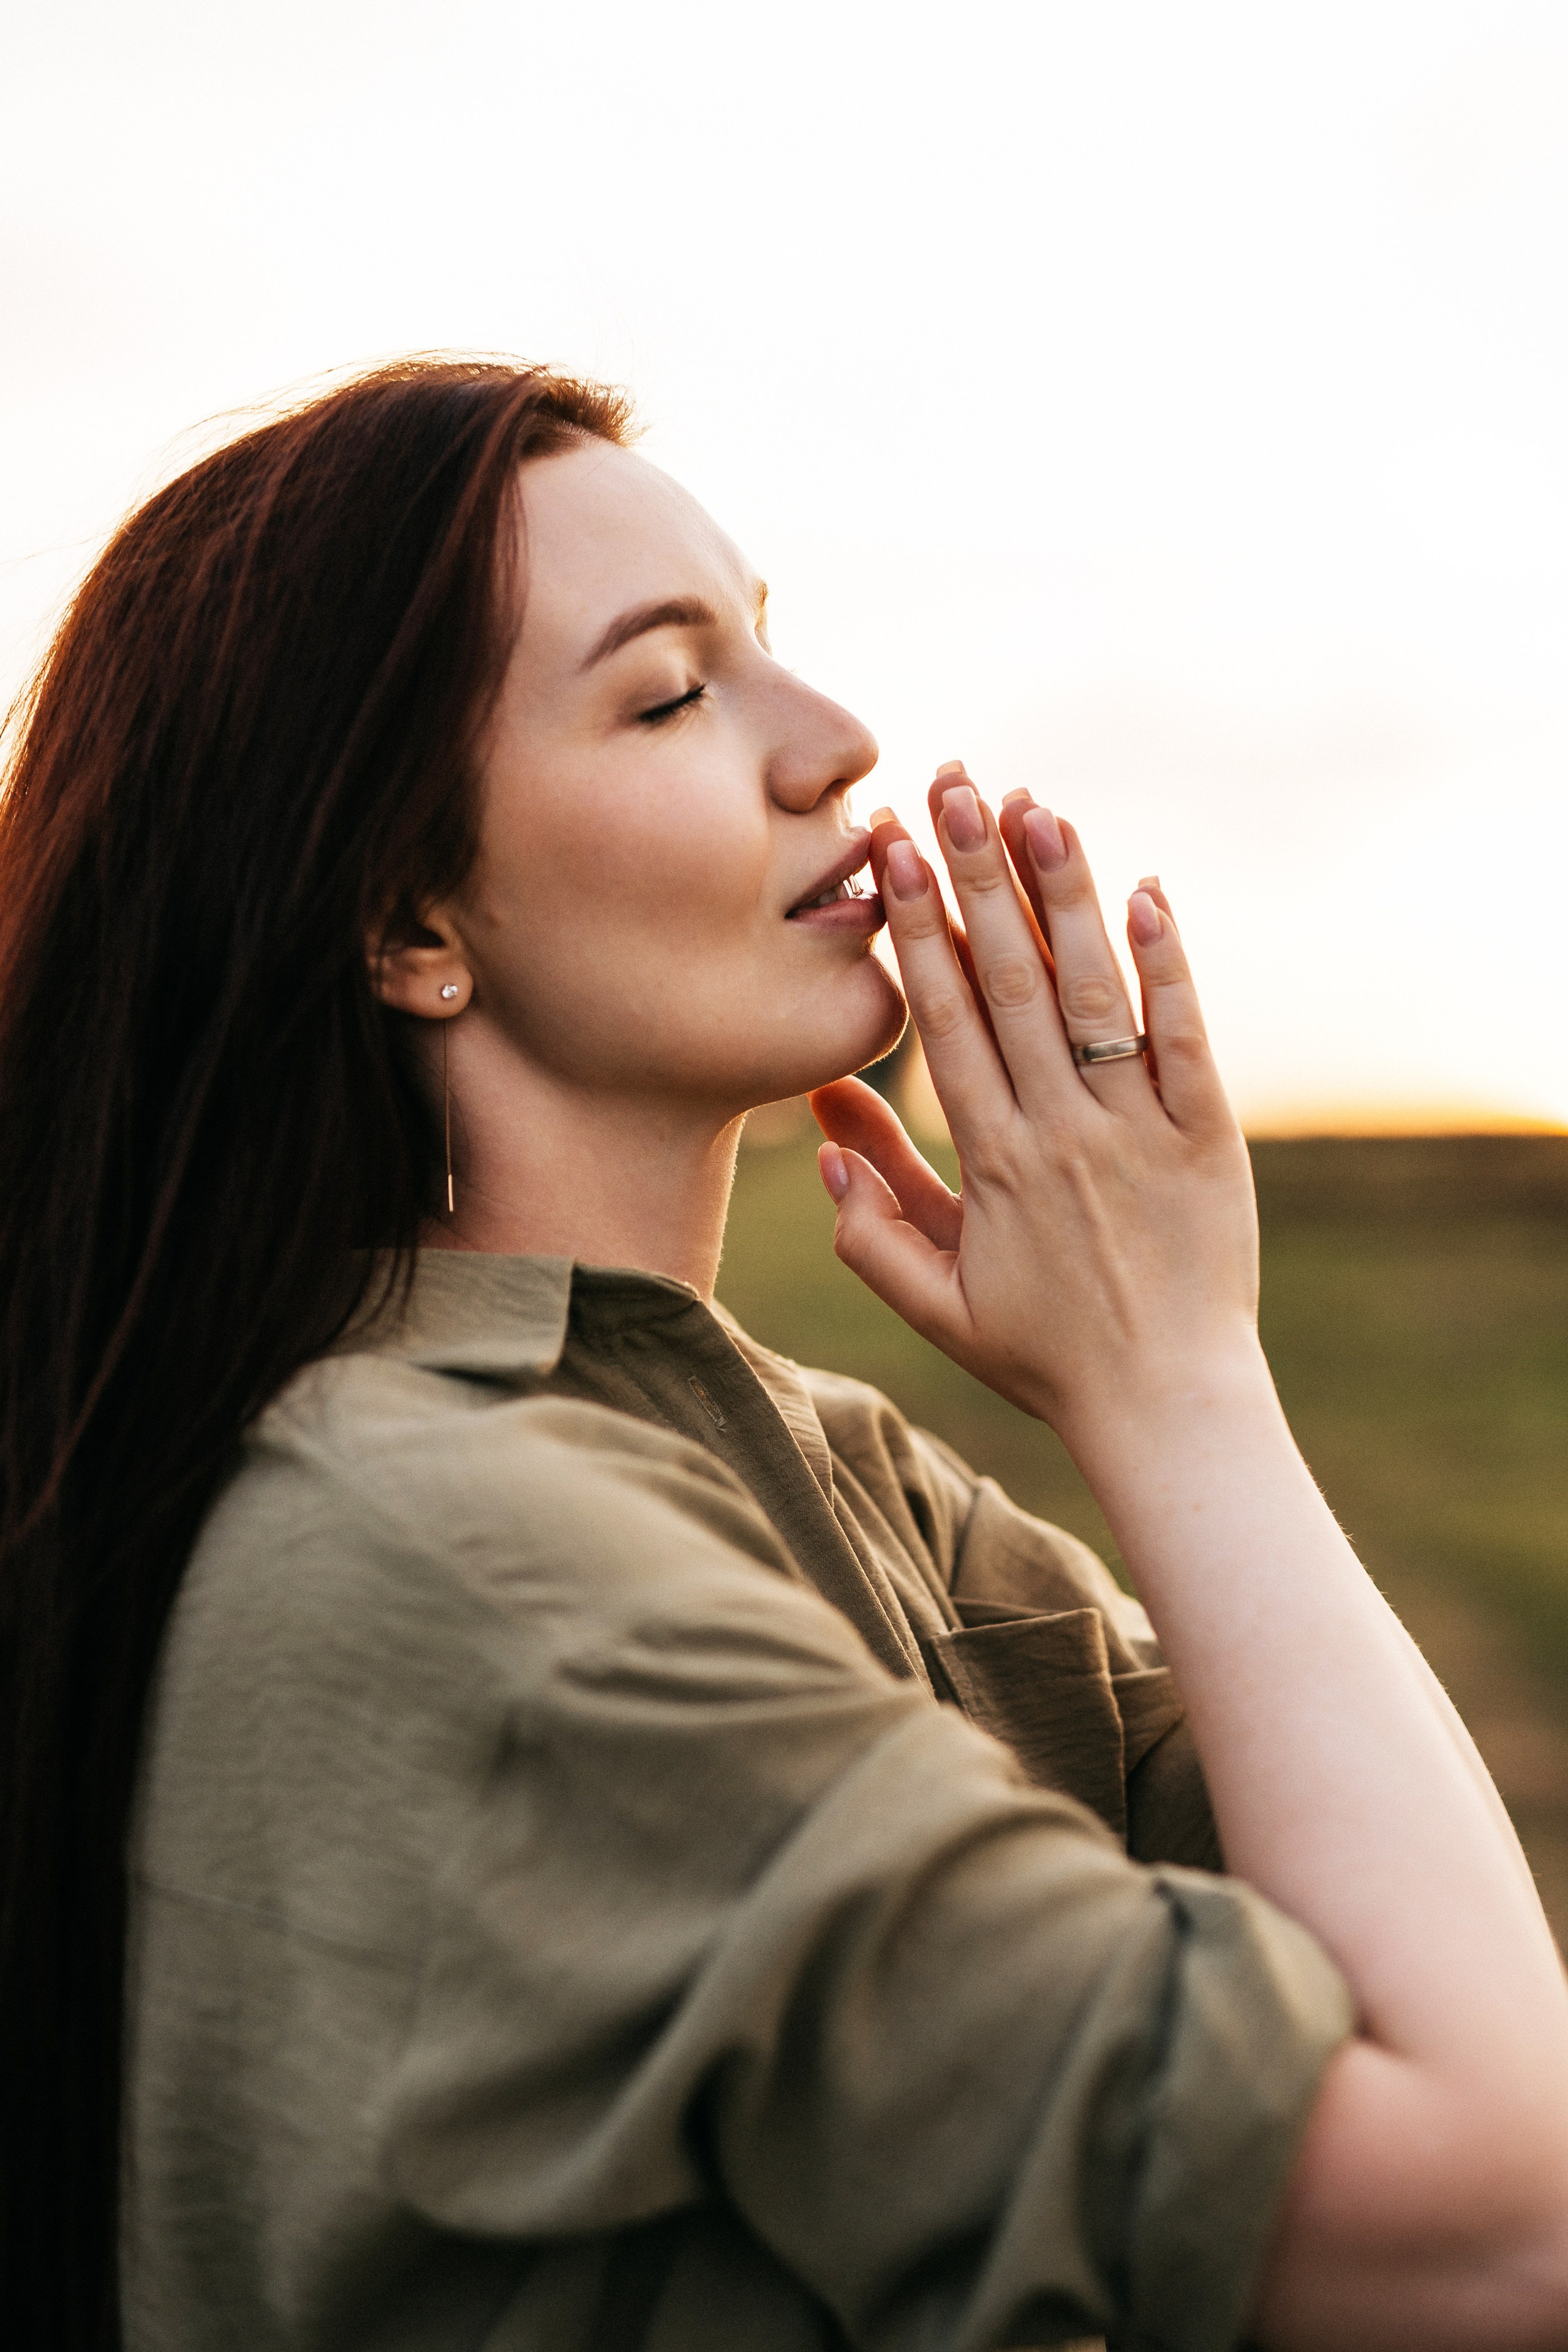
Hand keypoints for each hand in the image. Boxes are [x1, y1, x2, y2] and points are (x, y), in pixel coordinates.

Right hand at [809, 766, 1260, 1449]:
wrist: (1168, 1406)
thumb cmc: (1044, 1358)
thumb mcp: (937, 1305)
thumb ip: (870, 1226)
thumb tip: (818, 1138)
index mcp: (992, 1164)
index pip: (945, 1021)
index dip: (917, 930)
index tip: (893, 850)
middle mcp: (1062, 1132)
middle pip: (1011, 983)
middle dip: (976, 877)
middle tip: (950, 783)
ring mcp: (1139, 1130)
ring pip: (1094, 993)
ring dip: (1062, 894)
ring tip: (1034, 804)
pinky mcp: (1210, 1137)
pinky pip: (1187, 1037)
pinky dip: (1169, 963)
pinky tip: (1146, 889)